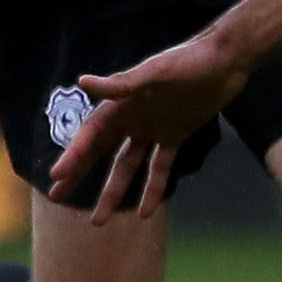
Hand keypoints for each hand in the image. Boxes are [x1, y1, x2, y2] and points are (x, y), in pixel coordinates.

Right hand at [46, 26, 249, 223]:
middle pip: (100, 152)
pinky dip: (153, 188)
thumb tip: (82, 81)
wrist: (225, 60)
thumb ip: (122, 83)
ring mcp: (153, 129)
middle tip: (55, 196)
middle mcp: (132, 118)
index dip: (73, 155)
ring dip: (114, 192)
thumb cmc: (189, 60)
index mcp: (122, 103)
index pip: (91, 134)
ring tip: (99, 220)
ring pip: (127, 166)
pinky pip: (160, 168)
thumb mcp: (155, 71)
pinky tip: (145, 213)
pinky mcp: (176, 136)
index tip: (56, 177)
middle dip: (79, 174)